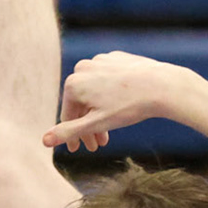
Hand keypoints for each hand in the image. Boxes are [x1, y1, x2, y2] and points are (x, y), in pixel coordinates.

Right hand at [43, 52, 195, 152]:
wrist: (162, 86)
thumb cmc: (129, 106)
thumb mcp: (96, 124)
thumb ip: (69, 131)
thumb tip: (44, 141)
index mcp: (73, 83)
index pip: (68, 115)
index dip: (73, 136)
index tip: (80, 150)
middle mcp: (83, 67)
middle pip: (81, 102)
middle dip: (88, 125)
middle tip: (98, 144)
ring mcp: (101, 60)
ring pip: (94, 91)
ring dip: (99, 111)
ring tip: (110, 128)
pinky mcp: (117, 58)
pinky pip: (108, 80)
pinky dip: (110, 94)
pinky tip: (120, 106)